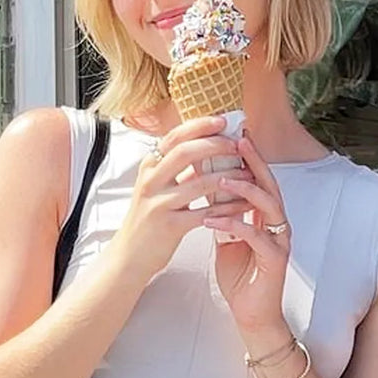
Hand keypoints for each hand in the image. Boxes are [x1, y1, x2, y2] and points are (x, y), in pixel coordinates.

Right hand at [109, 115, 248, 284]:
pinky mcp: (170, 226)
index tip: (221, 120)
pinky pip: (206, 212)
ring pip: (199, 183)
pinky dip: (228, 207)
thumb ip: (175, 169)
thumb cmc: (147, 221)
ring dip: (228, 176)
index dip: (199, 126)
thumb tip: (203, 147)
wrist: (128, 256)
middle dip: (216, 145)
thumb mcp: (155, 189)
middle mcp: (151, 181)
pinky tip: (243, 205)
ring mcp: (159, 203)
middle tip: (237, 145)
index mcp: (149, 167)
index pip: (174, 136)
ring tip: (248, 174)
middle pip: (186, 152)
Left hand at [203, 131, 291, 335]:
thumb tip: (206, 184)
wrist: (251, 313)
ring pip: (268, 207)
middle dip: (254, 162)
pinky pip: (257, 237)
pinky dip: (236, 225)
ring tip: (223, 177)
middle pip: (269, 185)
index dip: (249, 157)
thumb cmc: (240, 275)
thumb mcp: (227, 236)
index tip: (232, 135)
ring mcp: (279, 241)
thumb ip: (223, 211)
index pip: (259, 179)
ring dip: (246, 190)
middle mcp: (277, 224)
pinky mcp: (275, 260)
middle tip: (238, 140)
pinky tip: (214, 219)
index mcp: (266, 217)